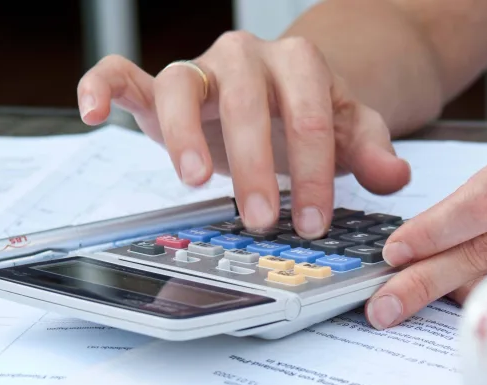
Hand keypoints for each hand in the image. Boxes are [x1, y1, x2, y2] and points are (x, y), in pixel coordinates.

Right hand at [75, 32, 410, 235]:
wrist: (280, 98)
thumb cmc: (311, 117)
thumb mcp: (352, 132)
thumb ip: (372, 151)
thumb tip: (395, 176)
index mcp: (299, 64)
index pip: (309, 118)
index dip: (314, 174)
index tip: (313, 223)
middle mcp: (245, 58)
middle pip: (246, 104)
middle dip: (256, 167)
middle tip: (262, 222)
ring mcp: (199, 69)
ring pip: (182, 86)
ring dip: (184, 134)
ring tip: (193, 179)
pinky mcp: (158, 86)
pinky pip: (122, 74)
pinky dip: (102, 86)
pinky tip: (91, 113)